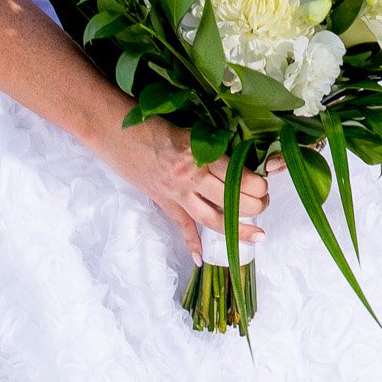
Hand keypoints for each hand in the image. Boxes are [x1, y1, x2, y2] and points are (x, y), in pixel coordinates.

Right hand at [100, 117, 269, 262]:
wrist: (115, 130)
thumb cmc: (152, 121)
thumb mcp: (190, 128)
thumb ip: (213, 145)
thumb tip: (241, 159)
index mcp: (200, 153)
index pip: (239, 177)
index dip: (259, 185)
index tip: (266, 183)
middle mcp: (190, 176)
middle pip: (232, 201)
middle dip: (256, 206)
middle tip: (266, 204)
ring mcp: (176, 192)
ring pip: (213, 219)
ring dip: (238, 228)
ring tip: (257, 234)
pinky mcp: (163, 201)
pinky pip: (182, 226)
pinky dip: (192, 244)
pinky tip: (201, 259)